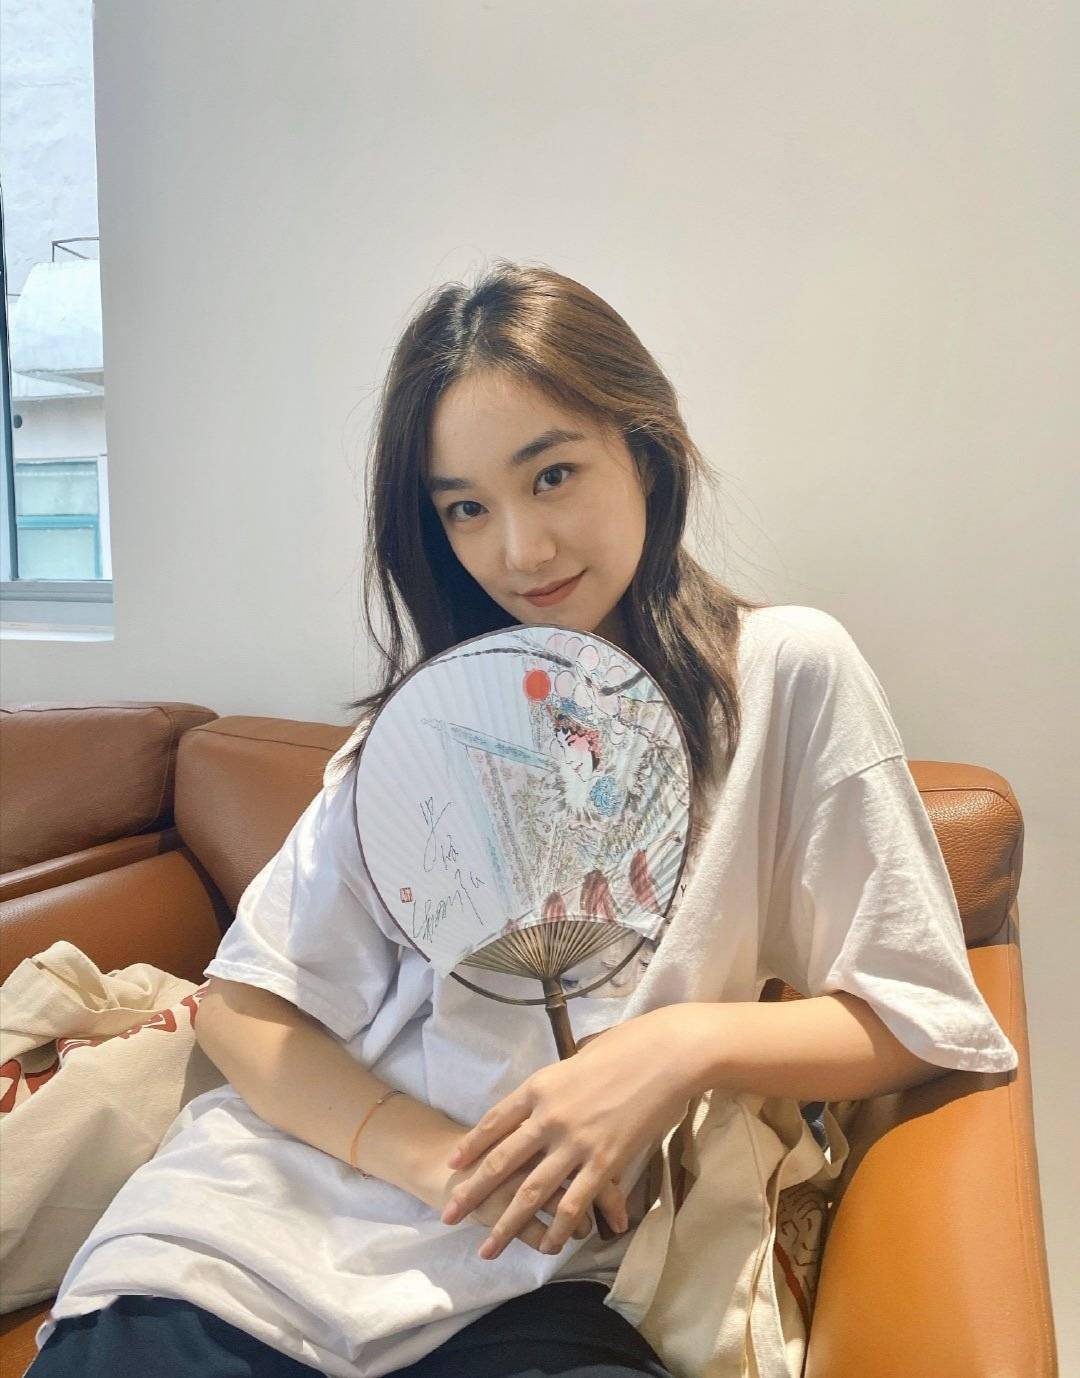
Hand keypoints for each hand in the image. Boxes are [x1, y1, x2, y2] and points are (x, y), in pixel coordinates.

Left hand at [439, 1007, 695, 1259]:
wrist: (664, 1056)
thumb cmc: (626, 1047)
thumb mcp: (577, 1059)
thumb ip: (557, 1082)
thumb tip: (549, 1093)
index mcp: (539, 1087)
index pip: (495, 1121)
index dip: (472, 1144)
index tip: (453, 1162)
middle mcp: (548, 1117)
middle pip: (501, 1161)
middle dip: (472, 1191)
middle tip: (449, 1215)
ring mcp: (575, 1142)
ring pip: (531, 1191)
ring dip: (506, 1224)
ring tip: (487, 1249)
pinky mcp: (604, 1162)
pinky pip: (575, 1203)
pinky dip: (559, 1228)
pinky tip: (548, 1246)